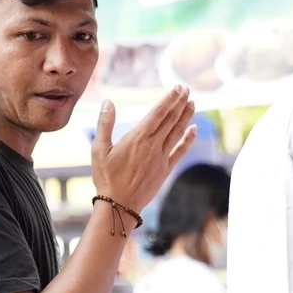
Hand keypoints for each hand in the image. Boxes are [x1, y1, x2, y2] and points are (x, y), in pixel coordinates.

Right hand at [93, 86, 197, 211]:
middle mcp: (153, 145)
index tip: (178, 87)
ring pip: (178, 132)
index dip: (169, 98)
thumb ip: (105, 124)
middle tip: (187, 89)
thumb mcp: (98, 149)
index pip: (158, 112)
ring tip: (192, 103)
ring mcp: (162, 157)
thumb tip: (108, 102)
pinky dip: (188, 139)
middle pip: (171, 119)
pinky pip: (181, 150)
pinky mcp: (166, 169)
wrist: (119, 205)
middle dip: (180, 102)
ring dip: (186, 116)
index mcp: (137, 137)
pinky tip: (194, 129)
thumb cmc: (106, 177)